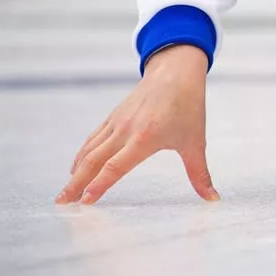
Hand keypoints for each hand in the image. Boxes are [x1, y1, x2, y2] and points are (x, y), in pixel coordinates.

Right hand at [57, 45, 217, 204]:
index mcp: (144, 139)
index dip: (99, 186)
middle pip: (93, 161)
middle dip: (76, 184)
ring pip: (89, 150)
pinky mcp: (114, 116)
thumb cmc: (189, 106)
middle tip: (62, 203)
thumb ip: (200, 174)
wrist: (176, 72)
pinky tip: (76, 166)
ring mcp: (117, 122)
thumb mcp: (195, 142)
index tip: (85, 202)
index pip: (115, 167)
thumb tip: (213, 199)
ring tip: (65, 192)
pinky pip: (93, 138)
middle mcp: (125, 131)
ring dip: (75, 172)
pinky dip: (82, 154)